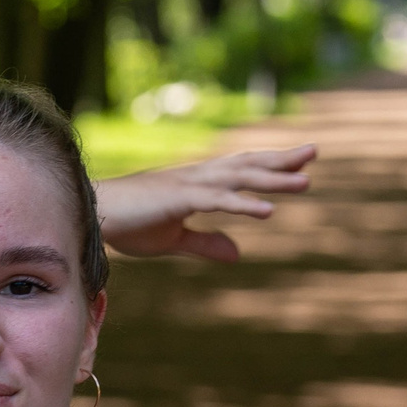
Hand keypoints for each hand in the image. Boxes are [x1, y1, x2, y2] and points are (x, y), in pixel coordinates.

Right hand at [96, 145, 315, 261]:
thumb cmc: (128, 224)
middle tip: (315, 151)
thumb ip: (206, 244)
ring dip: (273, 180)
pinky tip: (268, 212)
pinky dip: (244, 205)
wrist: (92, 214)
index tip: (301, 163)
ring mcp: (189, 186)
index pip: (241, 170)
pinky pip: (218, 202)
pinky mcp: (178, 200)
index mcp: (197, 185)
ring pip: (239, 179)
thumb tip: (238, 254)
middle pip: (247, 164)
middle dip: (282, 160)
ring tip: (306, 181)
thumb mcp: (174, 240)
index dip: (270, 166)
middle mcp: (198, 178)